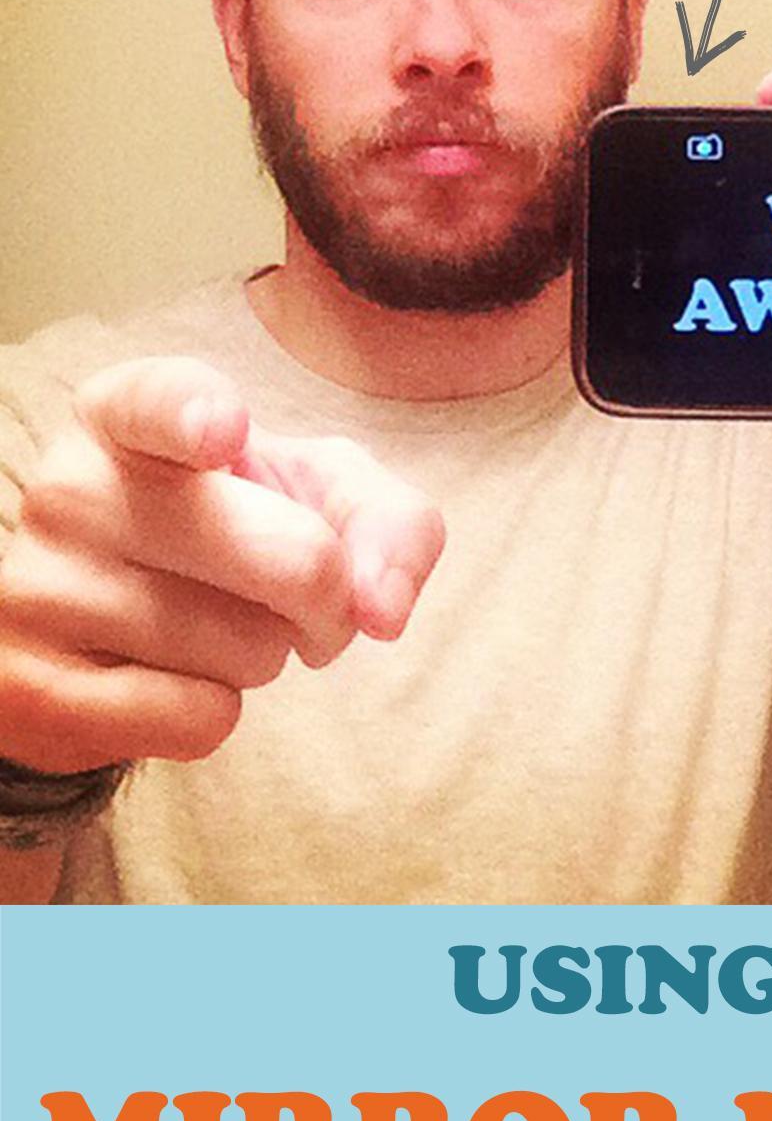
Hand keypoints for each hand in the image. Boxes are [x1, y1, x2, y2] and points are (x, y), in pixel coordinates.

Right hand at [0, 357, 443, 773]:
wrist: (95, 627)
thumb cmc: (229, 527)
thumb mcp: (309, 488)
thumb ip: (384, 518)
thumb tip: (384, 611)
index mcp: (125, 414)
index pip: (160, 401)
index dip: (200, 416)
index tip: (226, 432)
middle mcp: (71, 490)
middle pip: (295, 558)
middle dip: (335, 596)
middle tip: (306, 597)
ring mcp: (41, 592)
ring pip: (251, 649)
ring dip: (268, 652)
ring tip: (212, 623)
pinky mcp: (38, 694)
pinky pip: (200, 719)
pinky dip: (218, 711)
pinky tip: (171, 677)